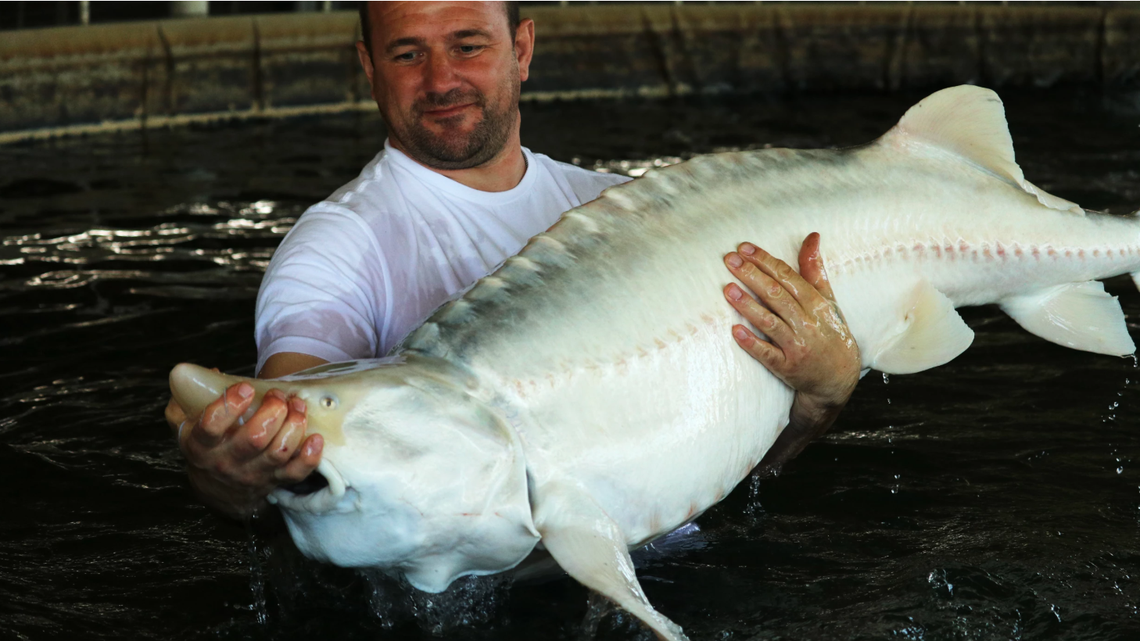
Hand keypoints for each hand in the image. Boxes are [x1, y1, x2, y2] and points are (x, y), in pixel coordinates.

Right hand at [166, 383, 322, 519]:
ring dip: (294, 425)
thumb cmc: (206, 445)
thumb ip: (187, 397)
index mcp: (201, 445)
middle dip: (273, 411)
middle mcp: (227, 462)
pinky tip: (315, 437)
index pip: (212, 426)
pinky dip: (310, 456)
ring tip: (298, 406)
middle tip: (278, 395)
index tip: (245, 388)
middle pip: (254, 438)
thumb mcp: (185, 423)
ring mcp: (253, 474)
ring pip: (278, 452)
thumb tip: (213, 372)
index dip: (230, 404)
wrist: (218, 489)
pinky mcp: (275, 481)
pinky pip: (297, 473)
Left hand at [722, 232, 859, 471]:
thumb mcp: (828, 301)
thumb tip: (812, 236)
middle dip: (752, 276)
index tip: (744, 248)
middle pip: (776, 295)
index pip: (788, 277)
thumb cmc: (830, 333)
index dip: (765, 261)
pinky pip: (767, 354)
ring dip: (748, 306)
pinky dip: (752, 342)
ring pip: (770, 322)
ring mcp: (797, 347)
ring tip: (727, 290)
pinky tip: (735, 331)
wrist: (839, 379)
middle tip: (729, 260)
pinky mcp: (787, 367)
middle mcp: (808, 323)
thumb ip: (815, 270)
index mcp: (817, 304)